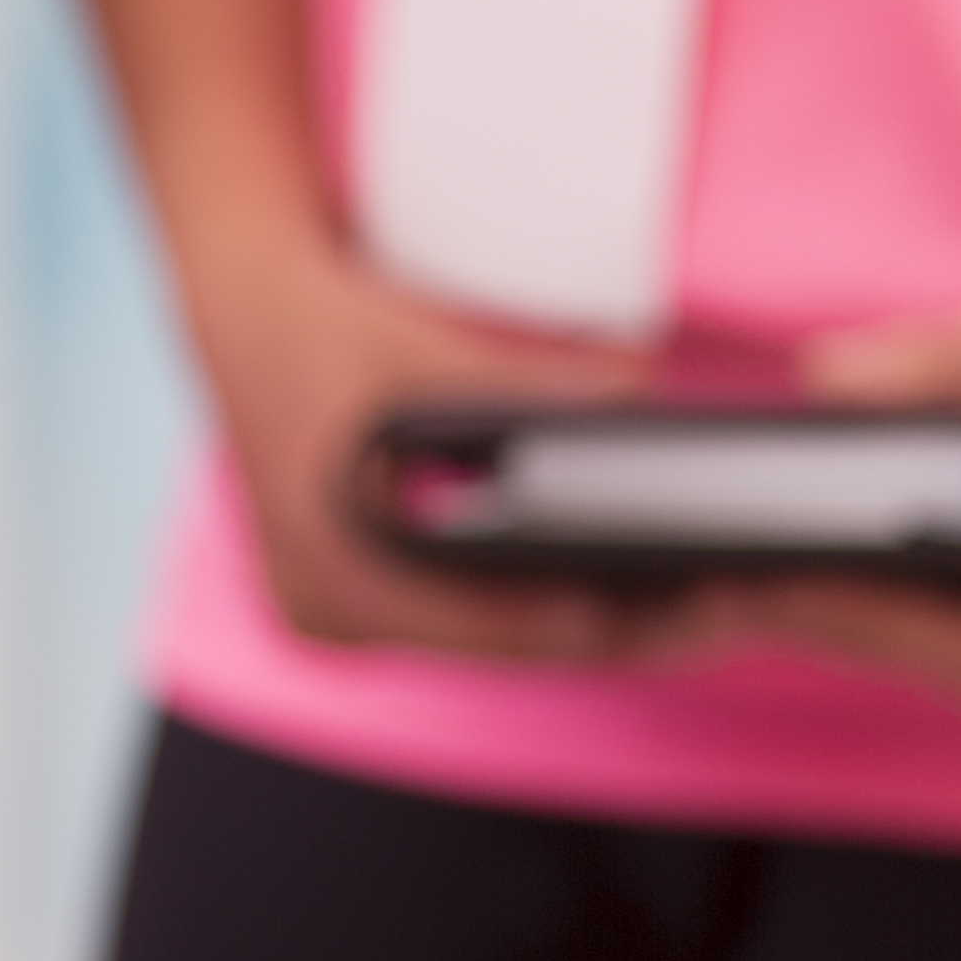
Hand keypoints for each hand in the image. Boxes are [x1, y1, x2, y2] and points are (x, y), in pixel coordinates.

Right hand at [181, 216, 668, 666]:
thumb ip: (530, 387)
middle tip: (718, 611)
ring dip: (581, 620)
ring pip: (489, 639)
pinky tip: (613, 582)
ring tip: (688, 601)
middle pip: (499, 645)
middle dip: (612, 627)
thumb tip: (639, 399)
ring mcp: (335, 616)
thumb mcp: (429, 352)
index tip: (679, 611)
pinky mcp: (352, 602)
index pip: (484, 624)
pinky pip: (464, 618)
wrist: (242, 316)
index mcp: (331, 571)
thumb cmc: (324, 332)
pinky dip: (533, 601)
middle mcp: (327, 614)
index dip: (591, 619)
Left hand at [709, 210, 960, 696]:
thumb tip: (824, 380)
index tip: (765, 590)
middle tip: (721, 592)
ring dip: (864, 624)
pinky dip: (905, 608)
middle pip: (957, 662)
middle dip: (841, 625)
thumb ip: (934, 364)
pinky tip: (820, 573)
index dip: (860, 623)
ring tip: (746, 586)